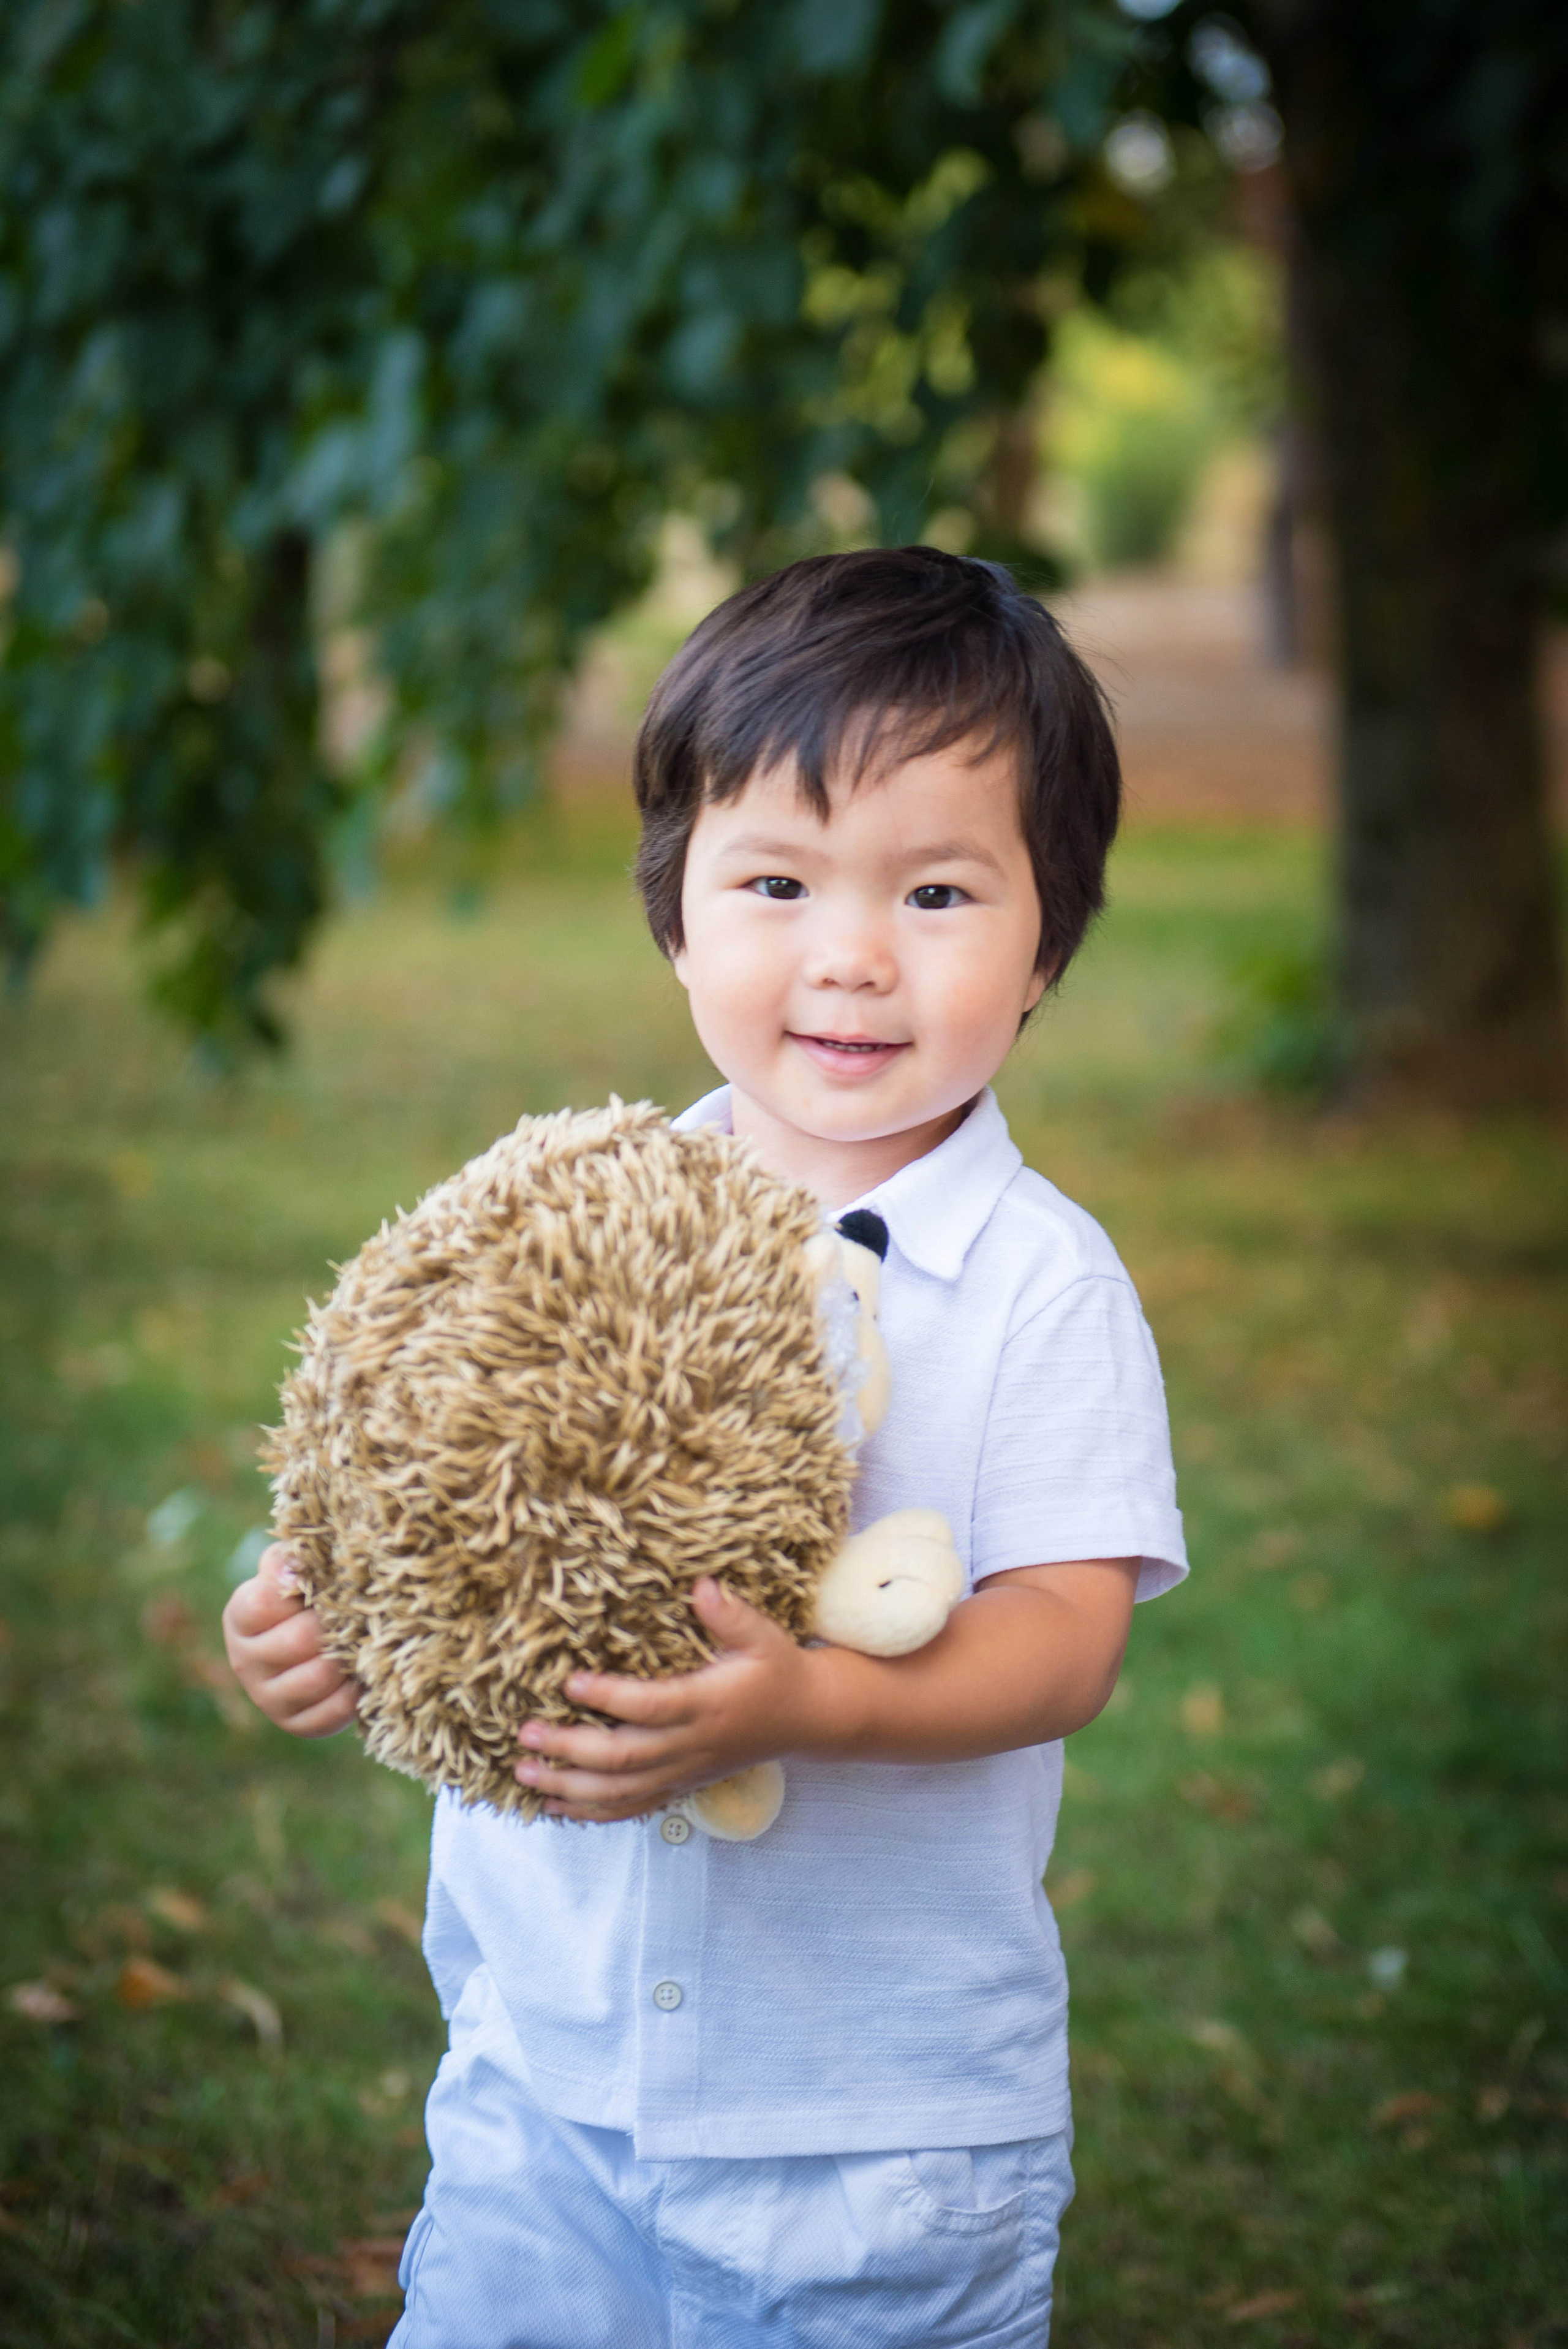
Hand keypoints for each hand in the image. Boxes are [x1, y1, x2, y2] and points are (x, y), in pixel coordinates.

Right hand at [221, 1542, 357, 1737]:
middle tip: (353, 1613)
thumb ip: (289, 1559)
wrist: (318, 1643)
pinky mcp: (297, 1724)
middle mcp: (245, 1661)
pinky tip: (360, 1672)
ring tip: (360, 1641)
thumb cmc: (306, 1596)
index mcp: (240, 1618)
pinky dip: (354, 1691)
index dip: (297, 1592)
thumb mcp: (292, 1568)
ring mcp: (268, 1698)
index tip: (317, 1585)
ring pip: (318, 1677)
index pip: (261, 1604)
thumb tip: (294, 1572)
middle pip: (297, 1640)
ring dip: (346, 1657)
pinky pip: (333, 1711)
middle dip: (331, 1624)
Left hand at [515, 1579, 818, 1823]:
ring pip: (620, 1791)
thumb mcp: (763, 1637)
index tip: (569, 1681)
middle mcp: (690, 1745)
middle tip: (526, 1734)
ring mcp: (683, 1772)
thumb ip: (731, 1614)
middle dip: (570, 1749)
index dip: (608, 1697)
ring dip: (570, 1787)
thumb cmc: (778, 1671)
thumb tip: (701, 1586)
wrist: (806, 1720)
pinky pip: (632, 1806)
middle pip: (623, 1757)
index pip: (650, 1706)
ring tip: (525, 1774)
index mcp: (706, 1705)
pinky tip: (556, 1806)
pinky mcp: (681, 1786)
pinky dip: (592, 1811)